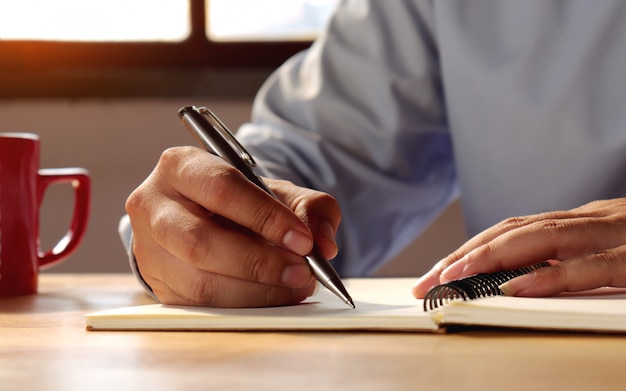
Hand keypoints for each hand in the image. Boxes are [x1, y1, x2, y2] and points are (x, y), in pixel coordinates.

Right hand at [125, 146, 340, 306]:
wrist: (201, 218)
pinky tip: (273, 296)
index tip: (303, 241)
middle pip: (201, 241)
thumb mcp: (276, 191)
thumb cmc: (239, 202)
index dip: (265, 217)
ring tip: (294, 286)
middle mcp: (153, 205)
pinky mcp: (157, 283)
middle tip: (302, 271)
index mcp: (180, 167)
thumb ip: (309, 206)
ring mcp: (147, 248)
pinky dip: (244, 304)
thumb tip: (323, 243)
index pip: (222, 190)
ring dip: (256, 290)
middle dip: (260, 262)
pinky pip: (201, 304)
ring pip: (199, 280)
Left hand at [413, 198, 625, 297]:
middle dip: (464, 257)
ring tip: (453, 280)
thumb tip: (521, 280)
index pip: (511, 230)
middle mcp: (593, 221)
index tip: (434, 275)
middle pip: (513, 232)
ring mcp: (619, 234)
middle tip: (427, 284)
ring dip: (492, 259)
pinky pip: (593, 265)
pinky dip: (552, 276)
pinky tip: (518, 288)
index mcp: (582, 222)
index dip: (468, 250)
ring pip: (543, 240)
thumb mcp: (611, 248)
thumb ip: (571, 259)